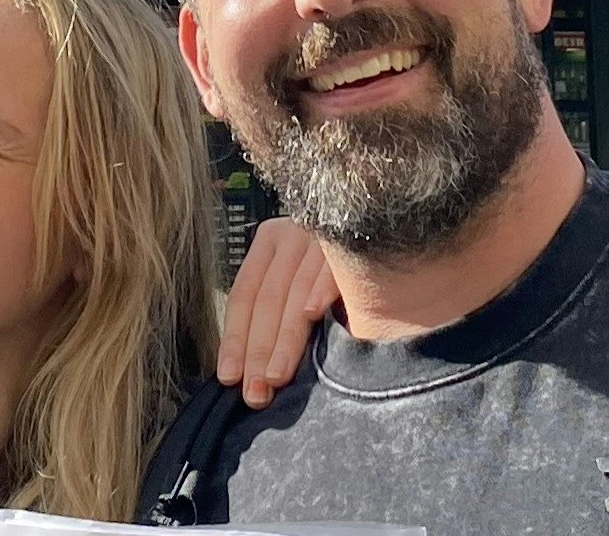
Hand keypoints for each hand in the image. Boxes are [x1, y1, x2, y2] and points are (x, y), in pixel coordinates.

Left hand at [218, 213, 338, 407]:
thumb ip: (279, 311)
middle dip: (258, 350)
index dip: (235, 338)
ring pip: (294, 291)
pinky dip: (319, 291)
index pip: (244, 296)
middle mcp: (290, 234)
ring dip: (285, 338)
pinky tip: (312, 315)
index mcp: (269, 243)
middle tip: (255, 391)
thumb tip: (255, 369)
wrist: (379, 217)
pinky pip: (332, 268)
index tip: (229, 376)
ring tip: (277, 375)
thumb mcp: (299, 278)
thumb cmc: (333, 265)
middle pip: (267, 299)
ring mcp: (320, 235)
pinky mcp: (352, 237)